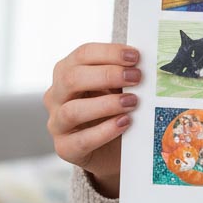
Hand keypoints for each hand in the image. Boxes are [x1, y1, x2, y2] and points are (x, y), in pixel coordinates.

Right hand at [45, 43, 140, 197]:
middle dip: (107, 75)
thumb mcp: (118, 88)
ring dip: (106, 104)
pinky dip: (105, 131)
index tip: (135, 57)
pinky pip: (81, 140)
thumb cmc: (115, 110)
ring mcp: (57, 123)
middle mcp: (56, 96)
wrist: (114, 149)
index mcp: (68, 72)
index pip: (82, 54)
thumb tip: (145, 64)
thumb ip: (124, 76)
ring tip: (132, 102)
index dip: (109, 53)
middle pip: (71, 78)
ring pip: (72, 110)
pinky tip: (125, 123)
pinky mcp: (65, 148)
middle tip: (136, 78)